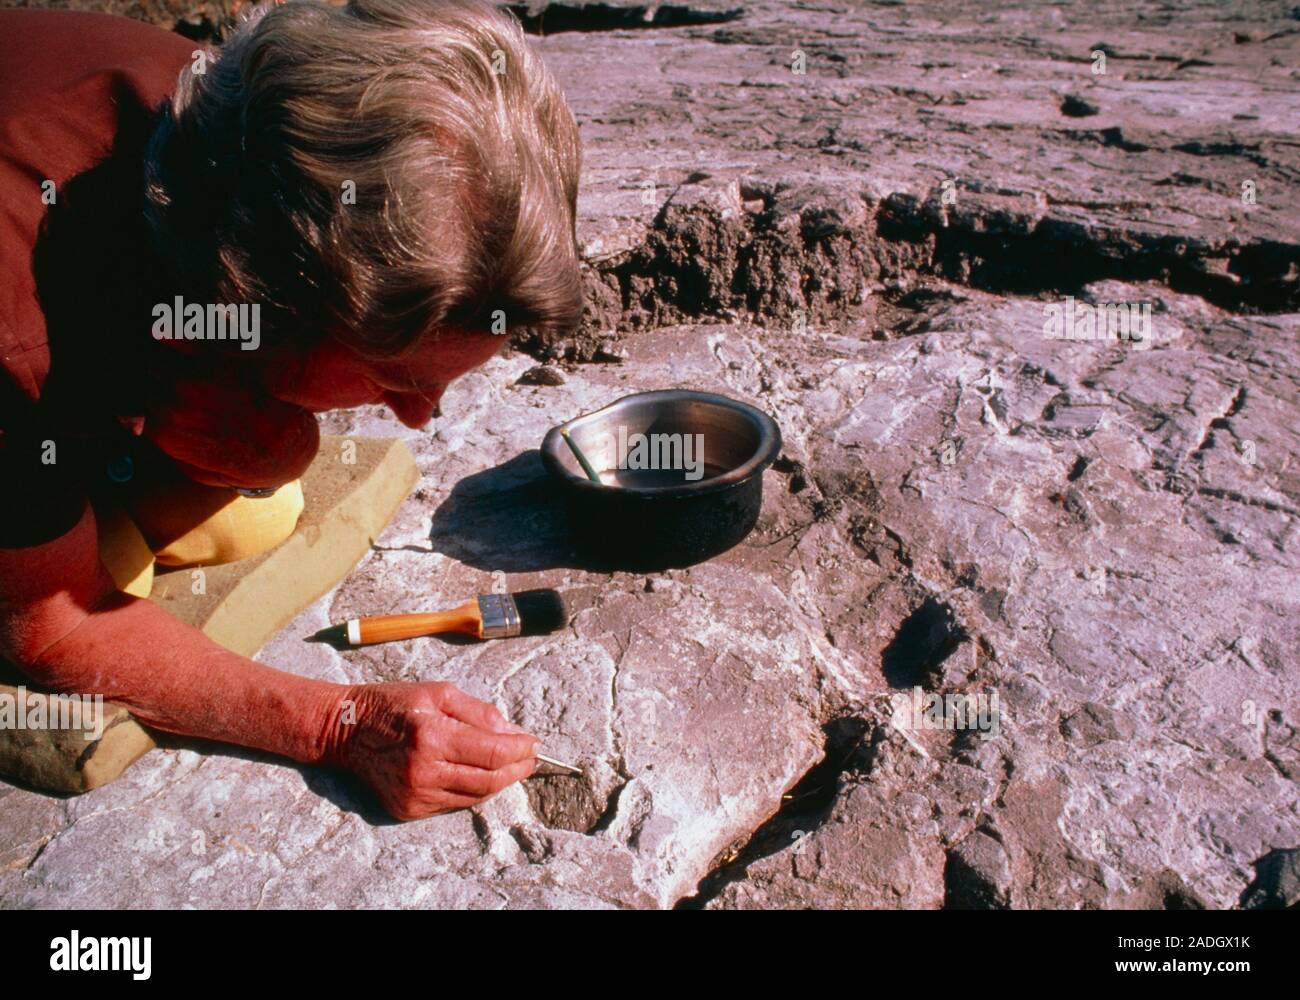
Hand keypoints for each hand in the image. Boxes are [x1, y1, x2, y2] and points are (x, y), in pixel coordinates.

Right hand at [326, 681, 538, 820]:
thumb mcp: (439, 692)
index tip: (535, 743)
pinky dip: (473, 791)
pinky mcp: (407, 810)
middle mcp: (423, 771)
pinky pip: (454, 804)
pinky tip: (480, 775)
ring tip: (511, 766)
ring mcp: (414, 795)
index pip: (492, 752)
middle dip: (516, 769)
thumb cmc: (393, 704)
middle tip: (530, 758)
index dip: (520, 750)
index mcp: (431, 736)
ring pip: (474, 796)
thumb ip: (479, 712)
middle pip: (489, 780)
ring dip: (498, 782)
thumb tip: (512, 733)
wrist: (345, 730)